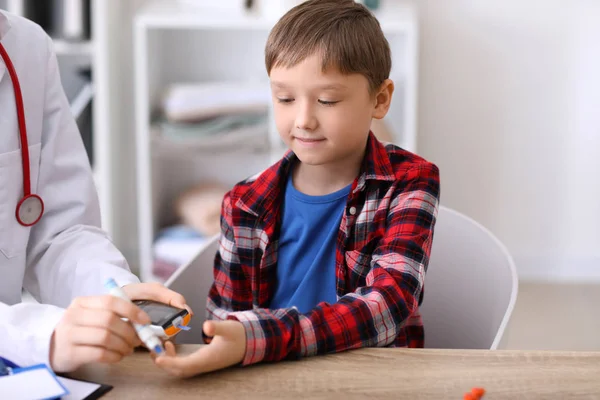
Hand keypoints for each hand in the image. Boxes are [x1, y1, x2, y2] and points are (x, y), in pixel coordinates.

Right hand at [50, 283, 190, 372]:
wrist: (50, 345)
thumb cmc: (81, 329)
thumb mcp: (93, 314)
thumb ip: (115, 312)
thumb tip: (145, 320)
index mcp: (83, 302)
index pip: (111, 301)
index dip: (132, 311)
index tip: (145, 320)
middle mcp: (74, 315)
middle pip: (109, 320)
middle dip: (129, 331)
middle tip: (138, 340)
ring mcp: (69, 334)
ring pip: (105, 337)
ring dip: (123, 345)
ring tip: (128, 349)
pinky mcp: (70, 352)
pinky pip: (98, 354)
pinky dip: (114, 356)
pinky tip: (118, 356)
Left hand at [153, 320, 245, 377]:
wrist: (249, 342)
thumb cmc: (239, 335)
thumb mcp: (229, 327)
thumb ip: (217, 327)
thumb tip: (206, 327)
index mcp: (208, 358)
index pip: (185, 365)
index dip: (170, 363)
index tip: (158, 358)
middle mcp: (203, 364)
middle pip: (179, 370)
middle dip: (163, 364)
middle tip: (151, 351)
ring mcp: (202, 364)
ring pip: (180, 368)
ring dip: (166, 361)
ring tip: (157, 347)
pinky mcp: (201, 360)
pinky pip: (183, 363)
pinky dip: (172, 357)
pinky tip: (169, 344)